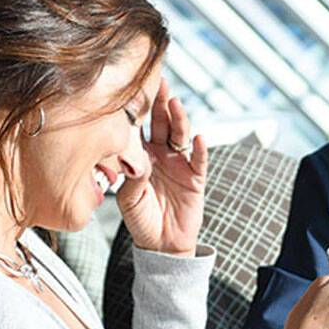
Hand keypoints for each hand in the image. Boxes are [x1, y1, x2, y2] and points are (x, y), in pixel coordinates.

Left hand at [117, 80, 205, 256]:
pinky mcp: (195, 178)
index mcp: (141, 156)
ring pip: (180, 135)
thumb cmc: (140, 220)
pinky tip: (200, 138)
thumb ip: (132, 178)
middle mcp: (161, 154)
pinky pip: (199, 160)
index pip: (139, 127)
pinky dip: (201, 149)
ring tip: (175, 105)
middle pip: (161, 123)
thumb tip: (138, 161)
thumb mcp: (128, 199)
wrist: (161, 244)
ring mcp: (179, 164)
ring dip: (179, 119)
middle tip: (159, 83)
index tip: (135, 89)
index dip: (139, 109)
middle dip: (160, 104)